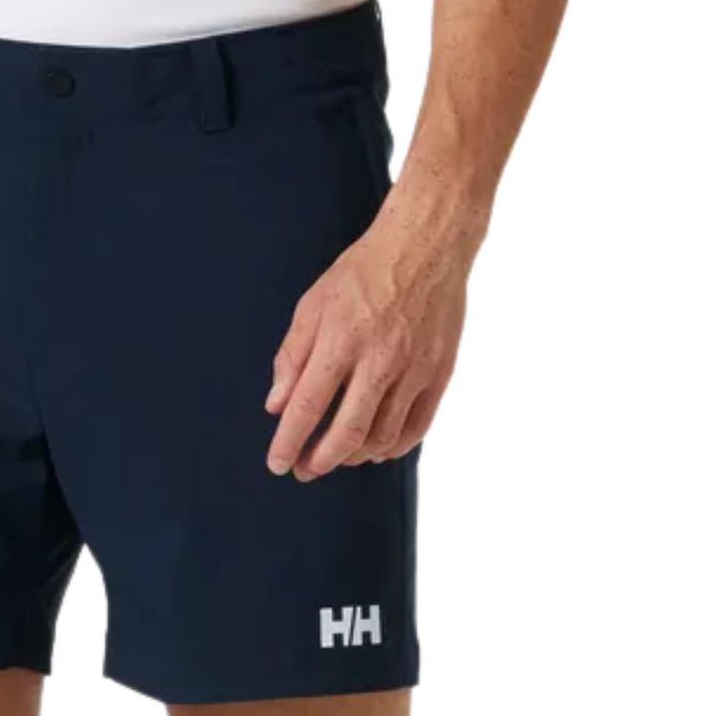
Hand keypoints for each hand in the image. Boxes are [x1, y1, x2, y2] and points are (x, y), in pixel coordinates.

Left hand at [264, 189, 476, 478]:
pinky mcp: (440, 373)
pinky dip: (394, 447)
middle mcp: (378, 361)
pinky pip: (417, 427)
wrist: (425, 245)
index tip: (278, 464)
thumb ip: (292, 356)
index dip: (288, 443)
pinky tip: (377, 449)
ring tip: (338, 456)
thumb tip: (276, 405)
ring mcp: (414, 370)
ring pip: (383, 437)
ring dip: (355, 456)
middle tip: (305, 470)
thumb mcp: (313, 304)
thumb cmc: (363, 271)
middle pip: (346, 434)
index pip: (306, 408)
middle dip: (320, 461)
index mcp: (340, 342)